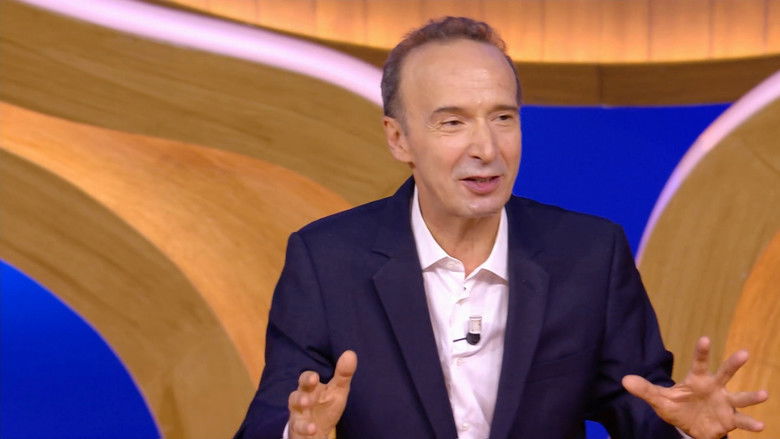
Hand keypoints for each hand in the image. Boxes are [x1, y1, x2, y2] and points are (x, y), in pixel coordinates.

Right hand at [288, 350, 356, 438]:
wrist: (317, 432)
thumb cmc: (325, 407)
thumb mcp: (337, 391)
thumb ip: (343, 374)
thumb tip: (350, 353)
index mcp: (310, 389)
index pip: (306, 380)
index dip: (309, 378)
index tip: (315, 377)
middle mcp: (301, 401)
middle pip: (295, 395)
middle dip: (301, 393)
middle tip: (308, 393)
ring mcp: (298, 416)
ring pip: (294, 410)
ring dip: (301, 406)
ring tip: (308, 403)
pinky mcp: (298, 430)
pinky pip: (298, 428)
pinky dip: (305, 428)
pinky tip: (312, 428)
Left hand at [622, 336, 768, 438]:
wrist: (691, 427)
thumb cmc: (678, 408)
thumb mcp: (660, 400)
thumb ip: (645, 389)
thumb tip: (624, 380)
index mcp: (697, 380)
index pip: (698, 363)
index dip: (701, 351)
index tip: (705, 338)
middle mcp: (714, 388)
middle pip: (725, 373)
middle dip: (733, 363)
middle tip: (744, 352)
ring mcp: (725, 403)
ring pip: (740, 397)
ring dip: (752, 396)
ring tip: (764, 394)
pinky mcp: (730, 419)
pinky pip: (742, 421)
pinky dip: (750, 424)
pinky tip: (760, 426)